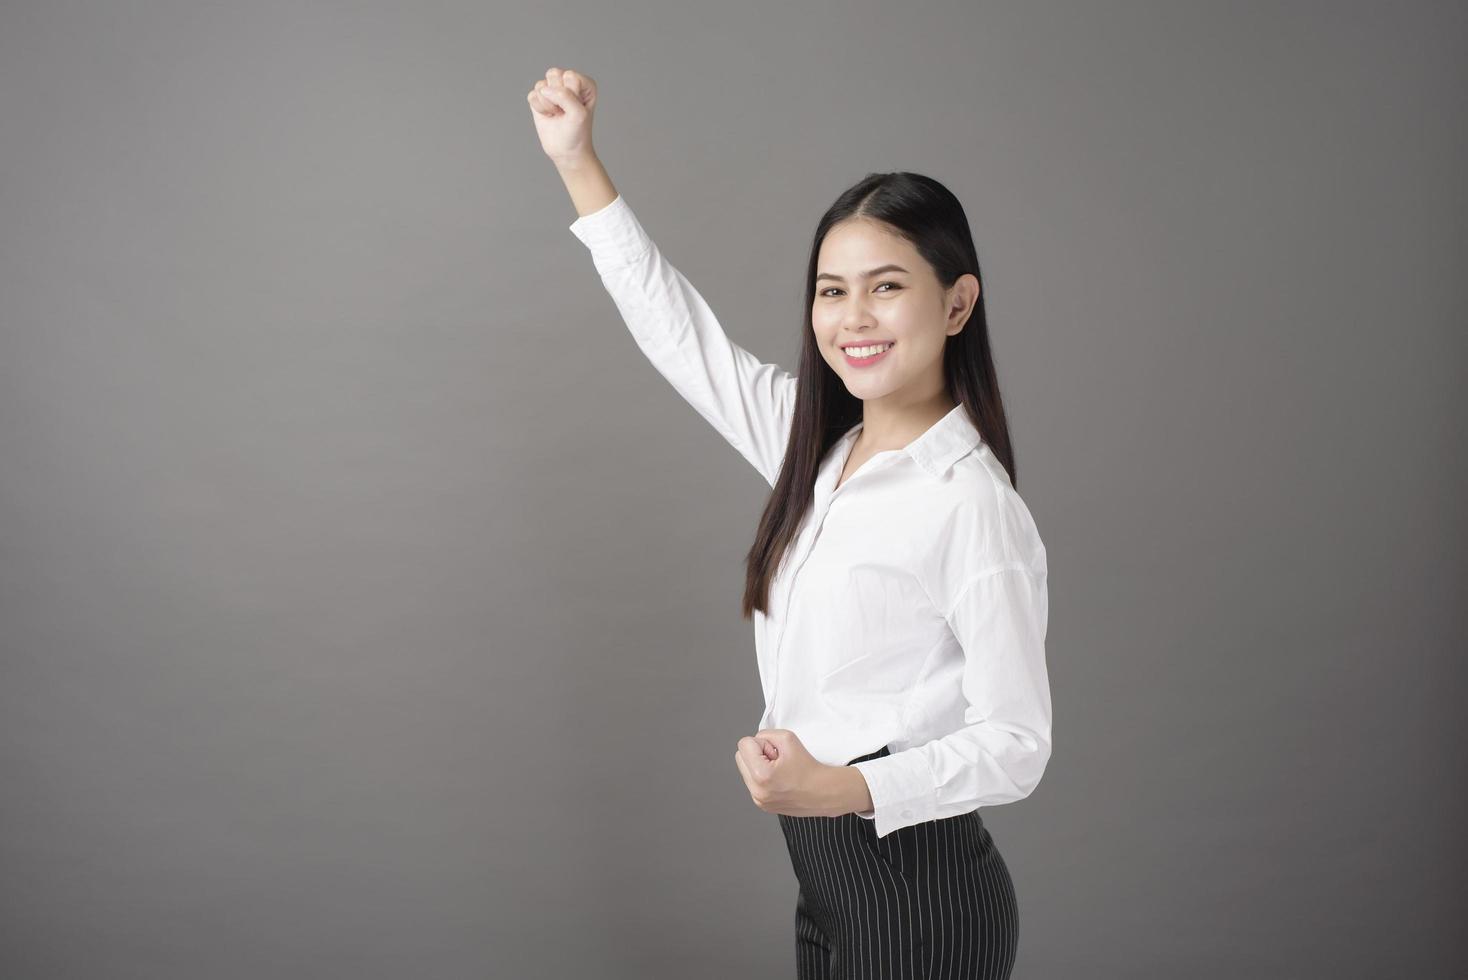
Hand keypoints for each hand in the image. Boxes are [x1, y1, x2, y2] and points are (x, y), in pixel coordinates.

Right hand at [526, 66, 597, 167]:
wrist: (567, 151)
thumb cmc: (578, 132)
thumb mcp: (579, 114)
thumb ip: (565, 96)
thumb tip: (543, 89)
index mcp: (583, 83)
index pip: (570, 76)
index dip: (571, 94)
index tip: (576, 108)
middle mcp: (568, 82)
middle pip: (554, 74)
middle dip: (556, 96)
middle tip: (564, 110)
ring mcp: (552, 90)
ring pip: (541, 85)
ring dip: (548, 104)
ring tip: (557, 114)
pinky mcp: (540, 98)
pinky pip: (532, 95)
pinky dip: (539, 108)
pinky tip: (548, 116)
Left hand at [733, 729, 852, 817]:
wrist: (823, 792)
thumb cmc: (809, 767)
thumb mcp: (787, 738)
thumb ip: (766, 734)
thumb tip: (755, 741)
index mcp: (761, 775)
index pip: (744, 744)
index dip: (762, 743)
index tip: (776, 752)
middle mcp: (757, 791)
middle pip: (740, 757)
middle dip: (756, 754)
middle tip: (777, 759)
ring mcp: (759, 801)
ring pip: (745, 770)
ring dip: (758, 766)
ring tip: (778, 770)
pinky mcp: (762, 805)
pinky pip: (752, 783)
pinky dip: (762, 778)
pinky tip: (779, 779)